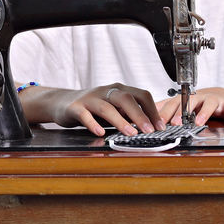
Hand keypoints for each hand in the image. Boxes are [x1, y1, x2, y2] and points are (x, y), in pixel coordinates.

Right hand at [23, 84, 164, 136]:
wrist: (63, 102)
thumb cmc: (93, 107)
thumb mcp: (114, 108)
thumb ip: (130, 114)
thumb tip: (152, 126)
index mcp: (119, 90)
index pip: (140, 95)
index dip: (152, 110)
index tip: (161, 125)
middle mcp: (106, 91)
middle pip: (126, 98)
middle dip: (140, 115)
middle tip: (150, 130)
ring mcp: (90, 98)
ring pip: (107, 107)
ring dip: (120, 121)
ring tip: (130, 133)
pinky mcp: (75, 108)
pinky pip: (85, 115)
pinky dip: (93, 124)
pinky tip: (100, 133)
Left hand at [156, 87, 223, 127]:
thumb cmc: (202, 104)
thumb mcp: (184, 105)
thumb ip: (167, 108)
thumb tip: (146, 113)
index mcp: (187, 99)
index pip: (174, 104)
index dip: (166, 112)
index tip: (158, 122)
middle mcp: (200, 98)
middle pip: (190, 101)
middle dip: (182, 111)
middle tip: (175, 122)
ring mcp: (215, 101)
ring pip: (209, 104)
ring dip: (204, 113)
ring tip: (199, 122)